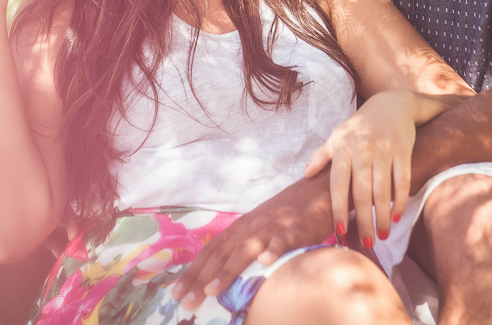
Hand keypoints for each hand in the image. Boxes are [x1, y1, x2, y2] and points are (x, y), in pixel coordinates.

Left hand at [170, 175, 333, 310]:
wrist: (316, 191)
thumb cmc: (287, 215)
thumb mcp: (259, 229)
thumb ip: (242, 248)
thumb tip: (220, 274)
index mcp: (240, 228)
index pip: (210, 252)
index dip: (192, 272)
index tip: (175, 293)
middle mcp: (251, 227)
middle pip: (221, 254)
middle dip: (201, 279)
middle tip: (185, 302)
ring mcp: (272, 227)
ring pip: (246, 249)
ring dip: (228, 270)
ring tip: (212, 290)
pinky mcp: (295, 229)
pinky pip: (282, 240)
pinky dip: (272, 250)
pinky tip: (264, 262)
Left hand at [303, 89, 417, 247]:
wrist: (392, 103)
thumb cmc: (360, 125)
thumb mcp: (338, 136)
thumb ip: (322, 156)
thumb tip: (305, 175)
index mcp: (343, 149)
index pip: (338, 186)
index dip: (338, 210)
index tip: (339, 232)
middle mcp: (362, 149)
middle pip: (361, 193)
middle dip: (363, 221)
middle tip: (367, 243)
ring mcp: (384, 149)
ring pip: (383, 190)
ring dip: (383, 216)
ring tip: (383, 235)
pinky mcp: (403, 149)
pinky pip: (402, 180)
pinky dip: (400, 200)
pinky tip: (397, 215)